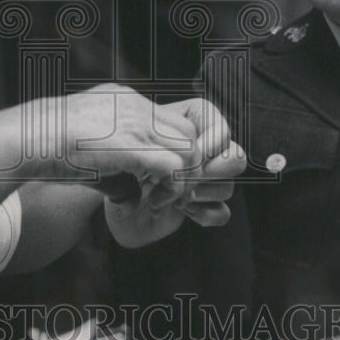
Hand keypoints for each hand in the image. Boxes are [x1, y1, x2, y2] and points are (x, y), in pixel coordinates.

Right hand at [22, 85, 198, 185]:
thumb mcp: (85, 141)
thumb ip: (113, 160)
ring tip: (161, 195)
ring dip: (182, 176)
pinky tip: (154, 199)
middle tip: (166, 187)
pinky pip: (175, 167)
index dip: (171, 150)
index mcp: (126, 100)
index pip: (171, 121)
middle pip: (189, 131)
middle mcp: (137, 107)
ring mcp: (136, 125)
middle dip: (186, 162)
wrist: (30, 137)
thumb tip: (129, 192)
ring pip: (189, 148)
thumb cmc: (47, 144)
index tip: (157, 175)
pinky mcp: (133, 148)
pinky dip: (172, 187)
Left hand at [104, 97, 245, 247]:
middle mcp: (200, 154)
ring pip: (229, 186)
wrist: (103, 197)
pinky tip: (177, 209)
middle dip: (212, 167)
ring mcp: (202, 183)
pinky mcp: (201, 209)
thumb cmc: (112, 163)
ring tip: (167, 193)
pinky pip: (222, 213)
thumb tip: (186, 148)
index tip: (194, 150)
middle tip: (183, 175)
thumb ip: (156, 138)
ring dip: (198, 192)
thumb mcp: (127, 143)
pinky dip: (202, 214)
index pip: (220, 125)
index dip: (214, 138)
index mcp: (186, 126)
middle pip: (236, 156)